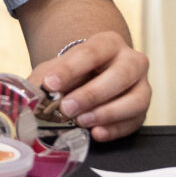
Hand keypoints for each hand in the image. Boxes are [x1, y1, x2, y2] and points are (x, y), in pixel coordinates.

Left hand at [30, 31, 150, 141]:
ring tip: (82, 121)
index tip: (50, 84)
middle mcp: (132, 61)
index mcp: (108, 43)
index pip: (91, 53)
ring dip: (107, 113)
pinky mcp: (142, 111)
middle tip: (67, 107)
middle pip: (120, 75)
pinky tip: (97, 133)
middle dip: (92, 93)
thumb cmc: (74, 72)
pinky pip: (135, 121)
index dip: (70, 69)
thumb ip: (46, 80)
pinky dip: (115, 129)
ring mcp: (142, 86)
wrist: (93, 77)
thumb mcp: (57, 69)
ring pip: (136, 100)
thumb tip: (33, 98)